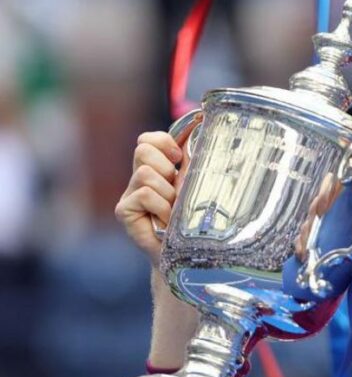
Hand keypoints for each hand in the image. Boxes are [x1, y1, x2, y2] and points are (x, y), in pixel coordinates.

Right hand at [114, 123, 196, 266]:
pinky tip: (165, 221)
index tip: (178, 158)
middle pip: (143, 150)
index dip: (163, 142)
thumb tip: (201, 122)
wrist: (188, 255)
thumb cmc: (195, 219)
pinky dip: (160, 206)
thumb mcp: (196, 183)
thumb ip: (193, 156)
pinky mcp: (125, 211)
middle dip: (165, 167)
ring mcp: (129, 195)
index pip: (147, 140)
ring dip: (167, 193)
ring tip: (173, 211)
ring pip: (145, 173)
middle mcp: (139, 179)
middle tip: (176, 191)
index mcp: (156, 169)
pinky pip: (144, 194)